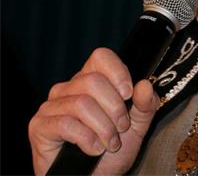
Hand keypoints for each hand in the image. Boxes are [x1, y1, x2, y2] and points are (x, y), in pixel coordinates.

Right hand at [28, 48, 159, 175]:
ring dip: (103, 128)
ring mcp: (51, 106)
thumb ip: (145, 105)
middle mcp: (68, 88)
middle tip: (121, 128)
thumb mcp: (136, 128)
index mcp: (89, 80)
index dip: (117, 72)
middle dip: (114, 108)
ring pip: (82, 103)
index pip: (100, 57)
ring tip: (109, 144)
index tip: (128, 94)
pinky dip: (87, 140)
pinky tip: (93, 150)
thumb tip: (145, 85)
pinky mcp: (39, 126)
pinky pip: (66, 124)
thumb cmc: (111, 153)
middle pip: (93, 81)